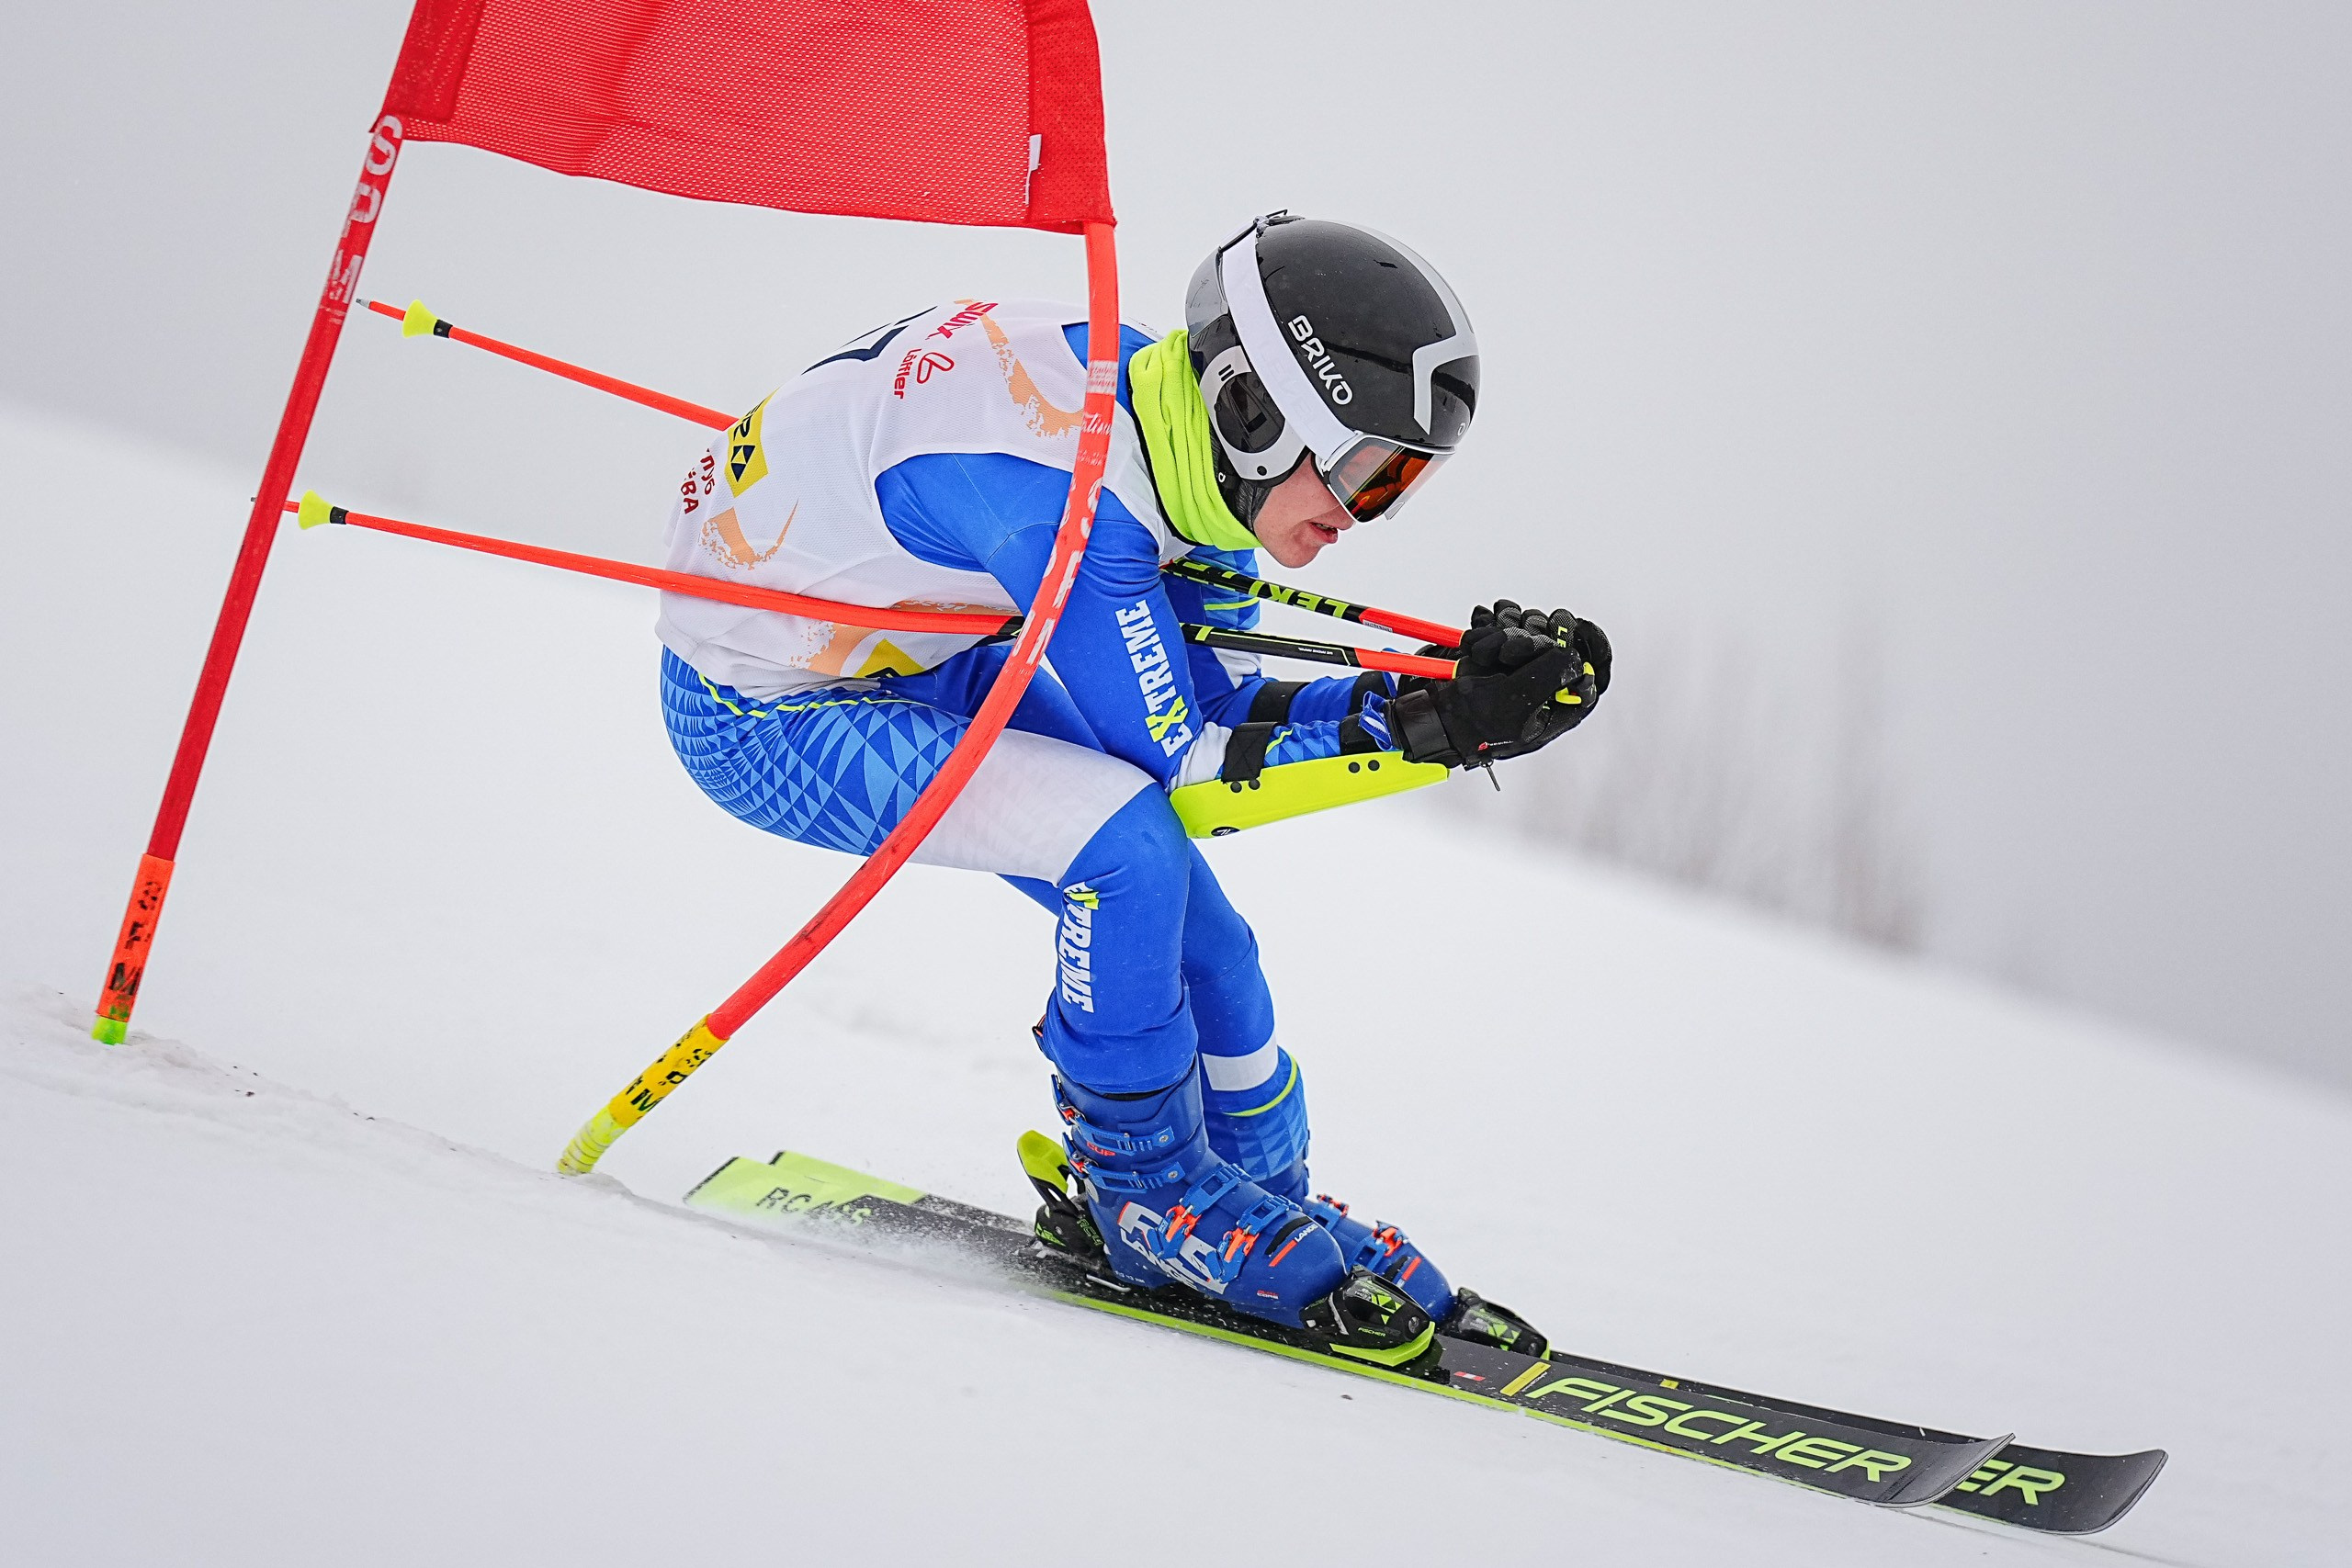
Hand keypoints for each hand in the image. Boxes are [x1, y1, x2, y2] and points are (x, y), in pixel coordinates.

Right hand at [1395, 601, 1609, 766]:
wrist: (1432, 714)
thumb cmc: (1470, 725)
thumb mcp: (1514, 706)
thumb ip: (1549, 676)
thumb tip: (1572, 654)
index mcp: (1559, 704)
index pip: (1592, 671)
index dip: (1590, 646)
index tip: (1575, 629)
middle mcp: (1545, 681)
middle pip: (1561, 640)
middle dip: (1533, 638)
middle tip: (1509, 652)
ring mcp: (1522, 661)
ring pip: (1534, 624)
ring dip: (1507, 631)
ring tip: (1485, 655)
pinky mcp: (1501, 646)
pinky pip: (1508, 619)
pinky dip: (1491, 625)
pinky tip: (1478, 643)